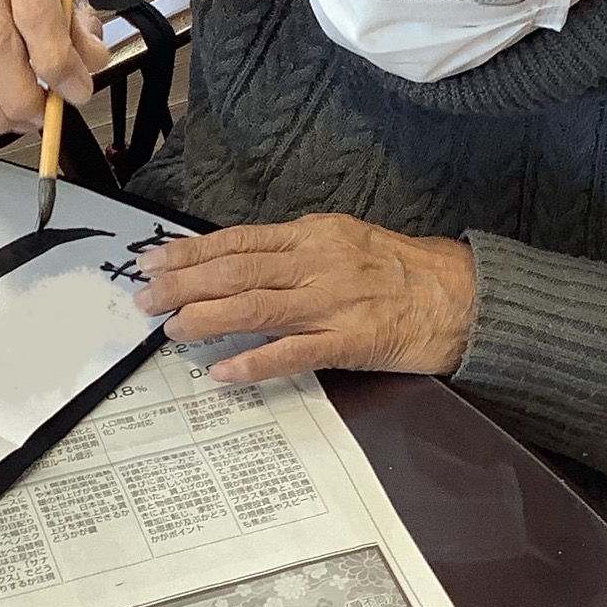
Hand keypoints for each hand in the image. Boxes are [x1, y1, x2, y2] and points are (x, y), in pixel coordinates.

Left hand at [136, 216, 476, 383]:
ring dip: (207, 318)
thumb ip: (294, 252)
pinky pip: (294, 353)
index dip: (190, 251)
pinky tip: (223, 372)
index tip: (153, 259)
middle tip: (144, 296)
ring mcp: (333, 303)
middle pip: (237, 270)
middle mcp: (318, 263)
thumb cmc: (402, 270)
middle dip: (184, 282)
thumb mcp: (345, 242)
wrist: (463, 296)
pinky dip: (255, 362)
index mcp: (314, 235)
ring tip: (169, 328)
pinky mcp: (350, 341)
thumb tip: (236, 265)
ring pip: (257, 307)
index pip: (238, 240)